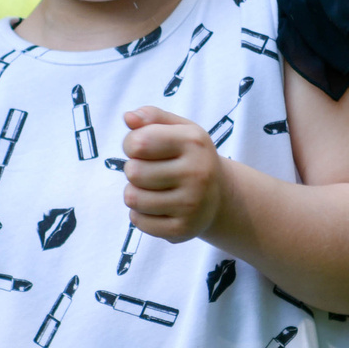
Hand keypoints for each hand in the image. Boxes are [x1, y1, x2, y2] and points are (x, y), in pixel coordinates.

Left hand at [119, 105, 228, 241]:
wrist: (220, 196)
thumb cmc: (190, 157)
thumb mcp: (179, 129)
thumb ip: (152, 117)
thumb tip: (128, 117)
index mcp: (194, 142)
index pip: (138, 143)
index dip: (131, 144)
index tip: (142, 148)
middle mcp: (197, 174)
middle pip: (133, 172)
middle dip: (134, 170)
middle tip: (150, 171)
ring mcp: (191, 204)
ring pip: (132, 198)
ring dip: (134, 192)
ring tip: (152, 189)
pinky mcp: (182, 229)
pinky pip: (137, 221)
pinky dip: (140, 214)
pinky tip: (157, 207)